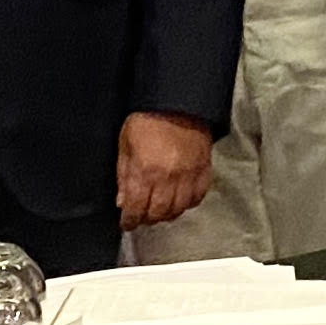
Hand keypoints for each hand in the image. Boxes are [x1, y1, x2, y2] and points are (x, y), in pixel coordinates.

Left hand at [117, 112, 213, 230]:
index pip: (135, 209)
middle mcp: (167, 177)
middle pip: (157, 214)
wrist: (178, 101)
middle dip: (146, 218)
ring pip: (178, 210)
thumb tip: (122, 200)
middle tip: (142, 215)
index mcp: (144, 170)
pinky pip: (197, 198)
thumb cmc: (149, 118)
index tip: (127, 223)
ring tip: (159, 208)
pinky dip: (187, 203)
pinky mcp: (203, 170)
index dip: (129, 221)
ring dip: (166, 213)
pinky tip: (179, 199)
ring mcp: (187, 175)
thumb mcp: (125, 143)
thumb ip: (123, 174)